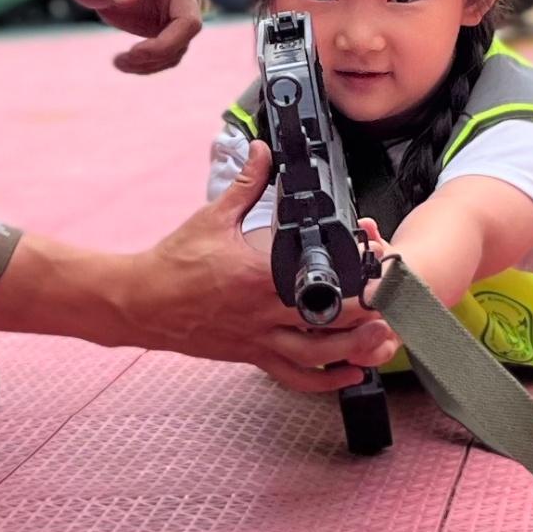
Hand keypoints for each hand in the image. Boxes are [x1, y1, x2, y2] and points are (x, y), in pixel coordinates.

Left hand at [69, 0, 255, 73]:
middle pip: (189, 24)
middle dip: (163, 47)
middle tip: (130, 55)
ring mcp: (175, 14)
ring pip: (179, 47)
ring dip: (151, 62)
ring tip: (119, 61)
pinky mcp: (168, 32)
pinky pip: (168, 56)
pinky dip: (148, 67)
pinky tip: (124, 63)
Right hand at [143, 143, 398, 388]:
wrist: (142, 302)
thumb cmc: (174, 262)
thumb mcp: (212, 217)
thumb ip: (246, 183)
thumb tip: (264, 151)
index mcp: (259, 274)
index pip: (319, 276)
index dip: (354, 271)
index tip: (374, 259)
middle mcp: (264, 312)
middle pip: (330, 320)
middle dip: (366, 311)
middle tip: (390, 300)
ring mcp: (259, 338)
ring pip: (319, 354)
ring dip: (355, 348)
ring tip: (381, 338)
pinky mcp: (252, 355)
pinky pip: (295, 376)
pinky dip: (325, 380)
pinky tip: (349, 372)